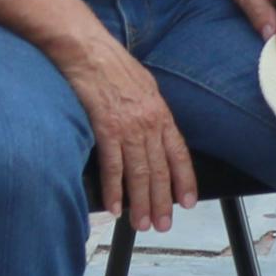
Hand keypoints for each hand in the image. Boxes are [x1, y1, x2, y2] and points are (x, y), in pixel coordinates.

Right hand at [57, 36, 192, 233]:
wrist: (89, 51)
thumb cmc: (113, 65)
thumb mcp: (144, 86)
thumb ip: (151, 111)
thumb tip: (154, 130)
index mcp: (161, 113)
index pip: (178, 153)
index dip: (184, 180)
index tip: (187, 202)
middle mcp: (149, 123)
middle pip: (160, 169)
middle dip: (162, 200)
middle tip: (163, 224)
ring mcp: (128, 127)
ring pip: (139, 173)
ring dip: (141, 202)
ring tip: (143, 223)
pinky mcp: (106, 128)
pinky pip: (113, 166)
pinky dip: (114, 189)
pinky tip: (116, 206)